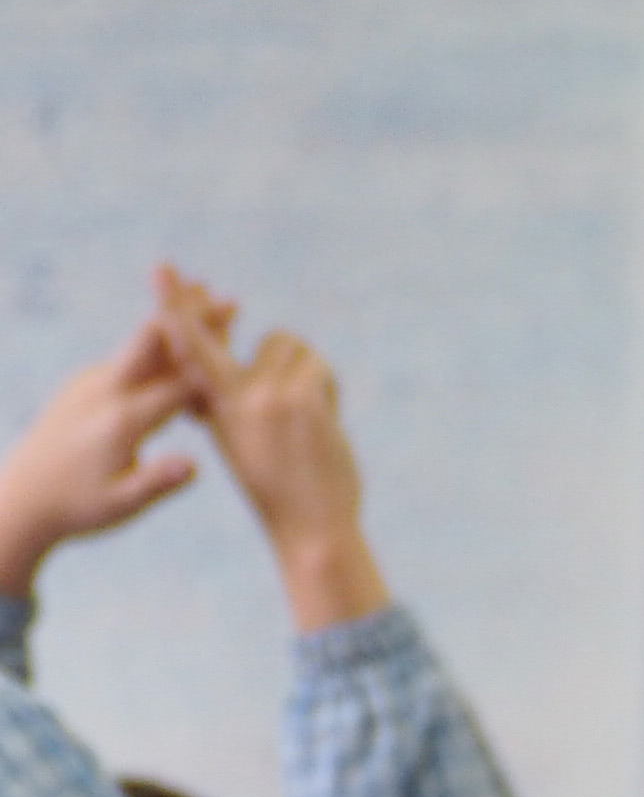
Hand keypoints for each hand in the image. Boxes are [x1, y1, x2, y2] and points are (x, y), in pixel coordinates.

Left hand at [0, 310, 201, 601]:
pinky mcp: (87, 383)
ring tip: (211, 297)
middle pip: (154, 341)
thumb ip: (157, 482)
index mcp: (121, 420)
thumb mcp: (121, 504)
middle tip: (228, 298)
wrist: (22, 497)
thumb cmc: (78, 507)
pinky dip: (163, 343)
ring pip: (144, 344)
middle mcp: (104, 391)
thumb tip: (194, 466)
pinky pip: (133, 356)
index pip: (179, 385)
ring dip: (180, 323)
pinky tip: (184, 340)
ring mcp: (92, 382)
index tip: (250, 353)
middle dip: (192, 318)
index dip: (216, 368)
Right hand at [160, 272, 387, 629]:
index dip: (176, 308)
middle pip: (215, 336)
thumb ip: (221, 406)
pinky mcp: (300, 401)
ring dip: (301, 368)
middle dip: (198, 306)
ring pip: (286, 344)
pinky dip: (326, 385)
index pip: (189, 349)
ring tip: (303, 413)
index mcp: (213, 408)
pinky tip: (324, 420)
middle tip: (168, 270)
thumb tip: (204, 380)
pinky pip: (317, 365)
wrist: (310, 526)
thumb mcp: (238, 441)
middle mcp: (230, 399)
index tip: (164, 270)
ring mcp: (264, 397)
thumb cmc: (278, 484)